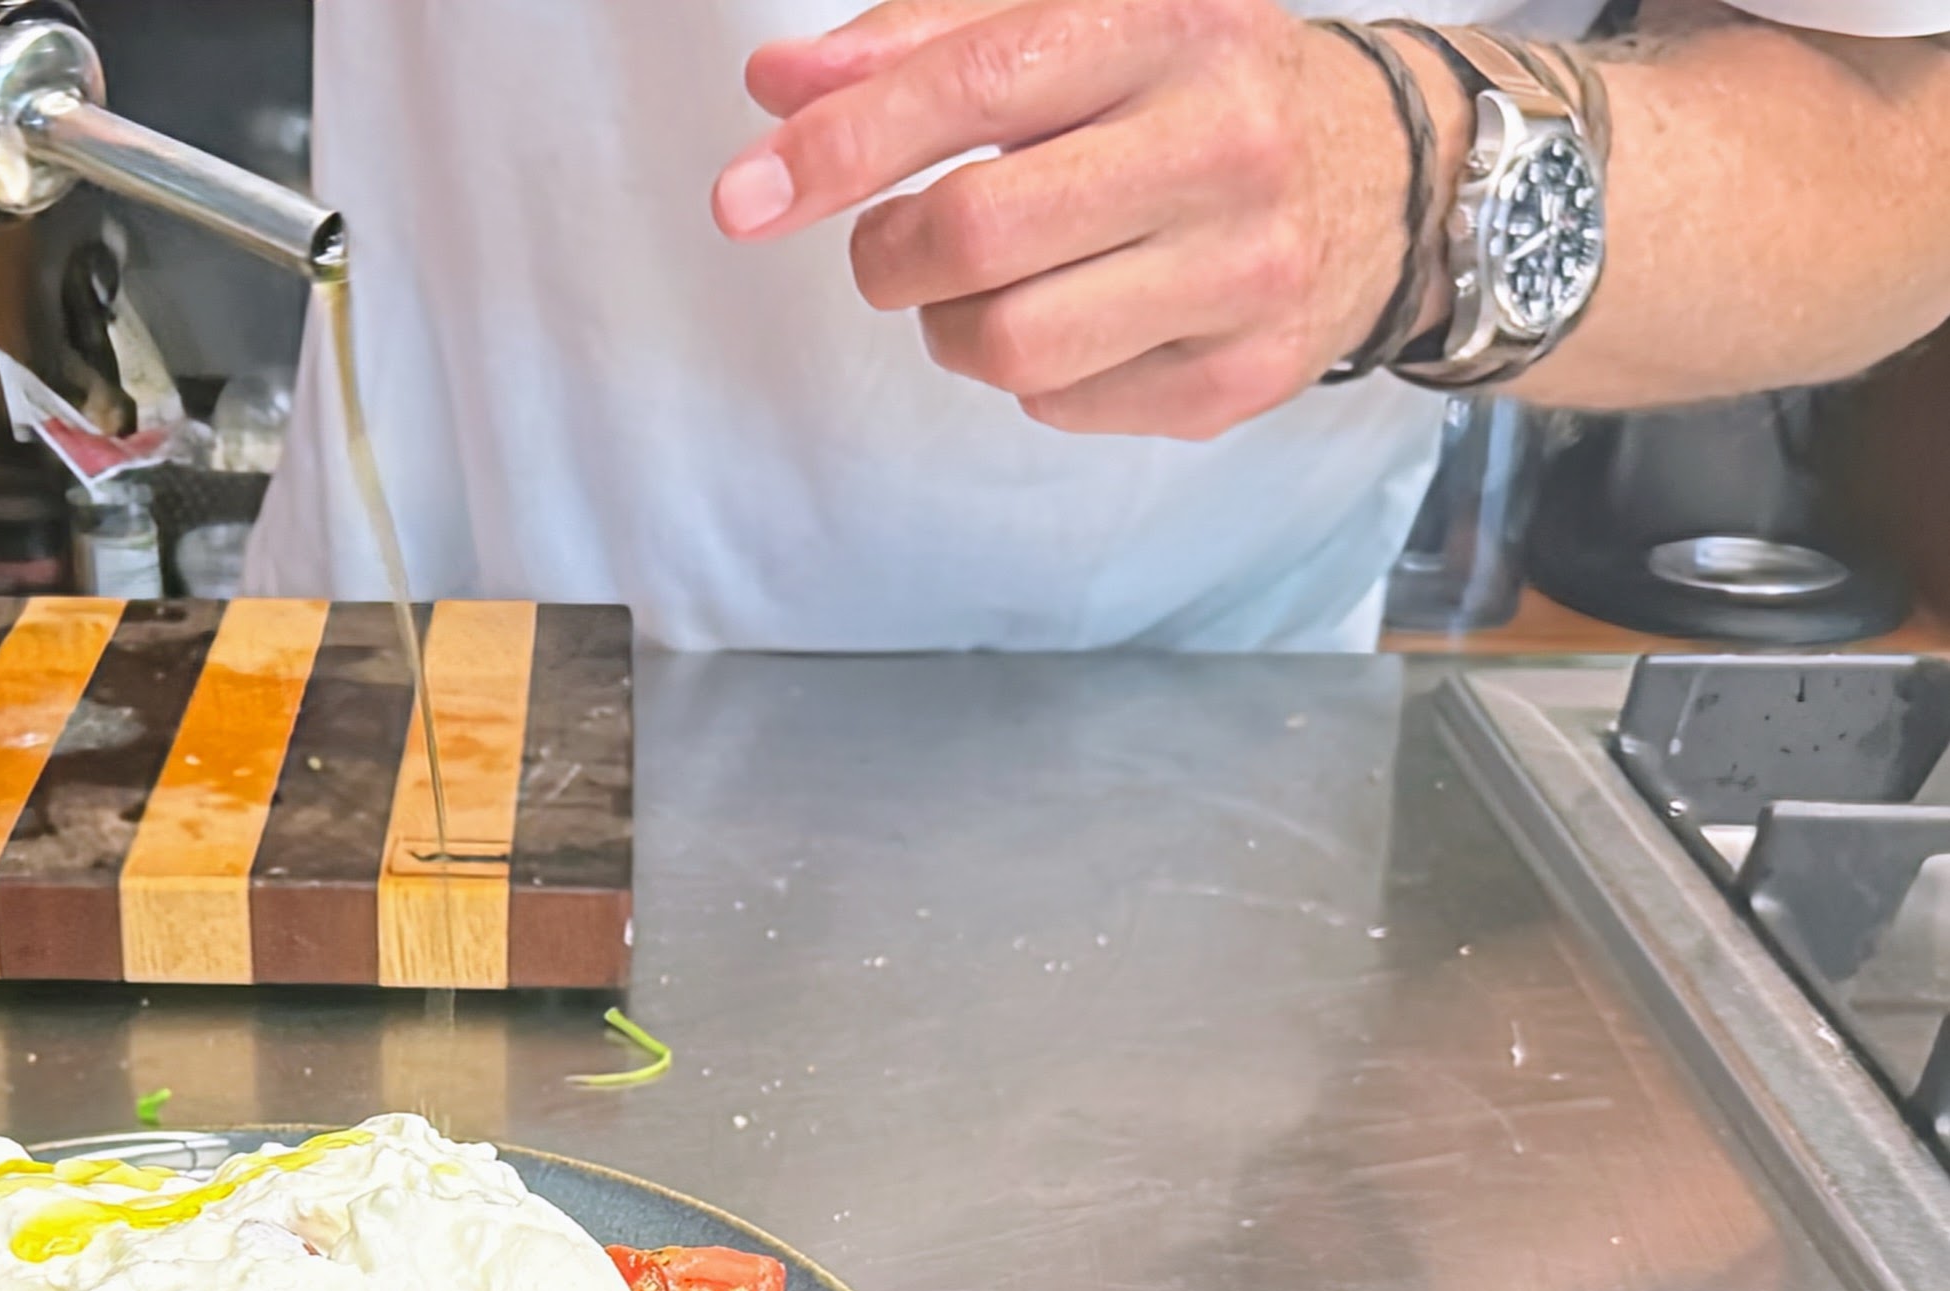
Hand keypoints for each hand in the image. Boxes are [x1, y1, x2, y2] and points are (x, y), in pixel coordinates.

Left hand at [712, 0, 1415, 438]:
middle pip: (976, 234)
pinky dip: (1033, 370)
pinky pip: (1059, 405)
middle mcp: (1222, 145)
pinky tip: (1086, 313)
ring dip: (952, 324)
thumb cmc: (1190, 86)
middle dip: (887, 251)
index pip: (974, 86)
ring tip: (998, 278)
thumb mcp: (1077, 20)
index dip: (841, 147)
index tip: (745, 197)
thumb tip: (779, 85)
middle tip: (894, 242)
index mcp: (1169, 26)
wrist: (1391, 173)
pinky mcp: (1242, 379)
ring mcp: (1243, 273)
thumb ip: (920, 42)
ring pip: (1005, 344)